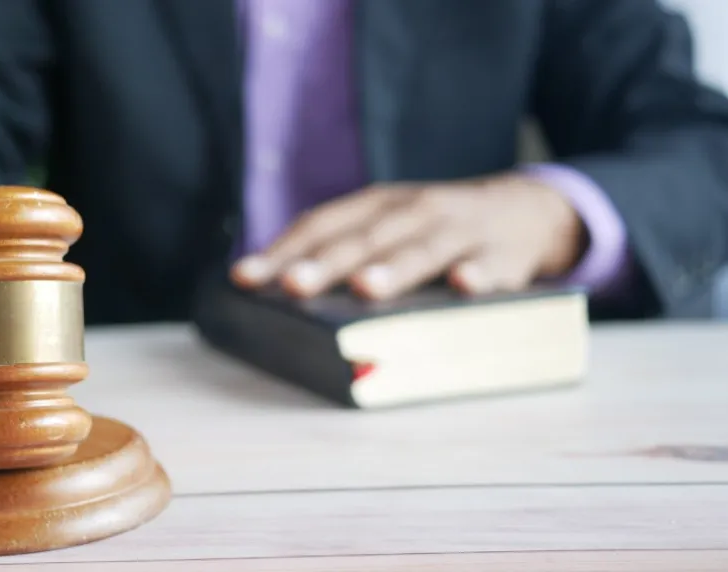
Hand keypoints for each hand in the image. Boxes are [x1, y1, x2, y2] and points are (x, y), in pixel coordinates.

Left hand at [230, 173, 586, 299]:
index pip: (323, 224)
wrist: (528, 211)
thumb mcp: (390, 229)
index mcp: (378, 206)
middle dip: (326, 263)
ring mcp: (460, 230)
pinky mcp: (504, 255)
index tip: (244, 277)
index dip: (284, 250)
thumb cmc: (438, 232)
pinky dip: (479, 275)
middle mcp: (414, 211)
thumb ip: (346, 252)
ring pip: (422, 250)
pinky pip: (491, 267)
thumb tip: (280, 289)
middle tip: (291, 285)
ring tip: (364, 288)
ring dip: (393, 268)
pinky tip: (464, 287)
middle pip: (365, 238)